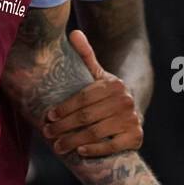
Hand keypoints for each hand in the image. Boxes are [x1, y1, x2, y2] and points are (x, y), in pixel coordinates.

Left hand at [42, 29, 141, 155]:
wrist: (131, 111)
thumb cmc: (105, 94)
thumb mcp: (96, 74)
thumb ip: (85, 55)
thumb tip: (74, 33)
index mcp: (113, 84)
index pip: (83, 98)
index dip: (64, 108)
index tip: (48, 116)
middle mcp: (125, 101)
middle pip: (87, 116)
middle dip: (64, 126)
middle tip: (47, 134)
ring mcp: (132, 119)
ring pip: (96, 132)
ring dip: (74, 140)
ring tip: (58, 146)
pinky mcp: (136, 137)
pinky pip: (112, 146)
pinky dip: (95, 149)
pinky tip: (79, 151)